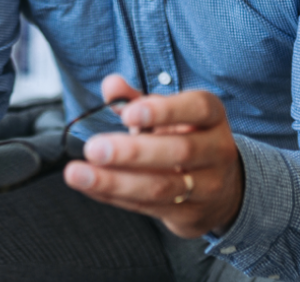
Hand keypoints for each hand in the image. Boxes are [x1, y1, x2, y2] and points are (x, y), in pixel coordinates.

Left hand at [63, 74, 243, 237]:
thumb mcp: (167, 113)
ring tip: (79, 173)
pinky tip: (91, 185)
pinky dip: (115, 196)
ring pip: (162, 186)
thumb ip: (136, 99)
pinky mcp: (191, 215)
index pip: (197, 108)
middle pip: (179, 151)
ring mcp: (208, 186)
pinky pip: (149, 207)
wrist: (220, 186)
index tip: (127, 113)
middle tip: (93, 148)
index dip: (164, 110)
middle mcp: (217, 150)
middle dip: (132, 152)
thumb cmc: (185, 136)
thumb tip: (111, 85)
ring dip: (116, 181)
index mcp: (211, 116)